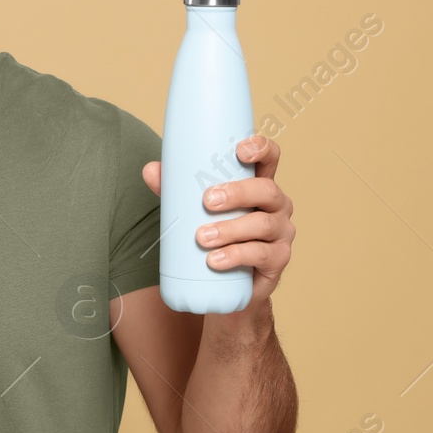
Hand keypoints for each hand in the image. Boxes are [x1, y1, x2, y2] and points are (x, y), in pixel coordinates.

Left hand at [140, 135, 294, 308]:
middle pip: (267, 190)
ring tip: (202, 238)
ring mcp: (281, 232)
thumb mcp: (195, 208)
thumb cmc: (216, 232)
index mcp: (259, 184)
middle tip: (208, 201)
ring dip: (231, 229)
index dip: (261, 148)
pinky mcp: (278, 259)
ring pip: (263, 224)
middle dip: (238, 193)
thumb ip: (175, 189)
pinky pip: (262, 254)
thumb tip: (150, 170)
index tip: (240, 150)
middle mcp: (277, 205)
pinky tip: (215, 260)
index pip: (270, 158)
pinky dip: (236, 256)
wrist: (226, 283)